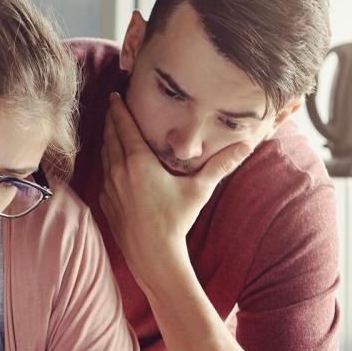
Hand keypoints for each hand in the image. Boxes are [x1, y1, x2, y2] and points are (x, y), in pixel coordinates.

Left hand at [99, 93, 249, 280]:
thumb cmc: (176, 221)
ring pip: (105, 156)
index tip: (115, 94)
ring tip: (112, 131)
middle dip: (111, 120)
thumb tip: (247, 146)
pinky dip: (107, 164)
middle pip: (110, 137)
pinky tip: (113, 164)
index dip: (118, 109)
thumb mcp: (200, 190)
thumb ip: (221, 165)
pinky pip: (104, 175)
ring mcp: (109, 187)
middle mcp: (119, 171)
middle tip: (112, 106)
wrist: (153, 255)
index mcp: (138, 162)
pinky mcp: (106, 202)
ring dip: (107, 140)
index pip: (124, 126)